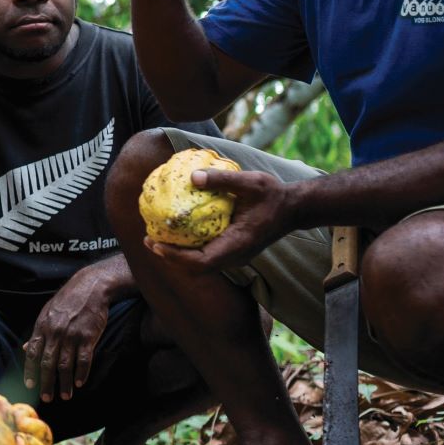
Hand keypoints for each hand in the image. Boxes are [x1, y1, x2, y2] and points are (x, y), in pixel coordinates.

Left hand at [23, 265, 118, 402]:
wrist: (90, 287)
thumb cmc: (67, 301)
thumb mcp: (47, 313)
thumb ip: (37, 333)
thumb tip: (24, 349)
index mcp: (42, 327)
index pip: (32, 353)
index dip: (30, 371)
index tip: (29, 385)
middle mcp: (55, 333)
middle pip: (47, 363)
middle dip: (46, 383)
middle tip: (46, 398)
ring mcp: (71, 335)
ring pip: (65, 365)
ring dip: (64, 383)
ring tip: (64, 396)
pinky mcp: (88, 337)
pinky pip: (84, 359)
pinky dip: (81, 373)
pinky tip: (79, 383)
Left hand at [144, 167, 294, 271]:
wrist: (295, 209)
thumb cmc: (274, 194)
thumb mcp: (250, 181)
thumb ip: (222, 179)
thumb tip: (192, 176)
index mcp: (238, 244)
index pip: (201, 262)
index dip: (175, 257)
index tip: (155, 244)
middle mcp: (236, 256)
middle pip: (196, 268)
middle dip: (170, 257)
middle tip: (149, 239)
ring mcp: (236, 256)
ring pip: (201, 265)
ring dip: (178, 255)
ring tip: (157, 237)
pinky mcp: (235, 251)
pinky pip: (207, 256)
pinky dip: (189, 249)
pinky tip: (178, 232)